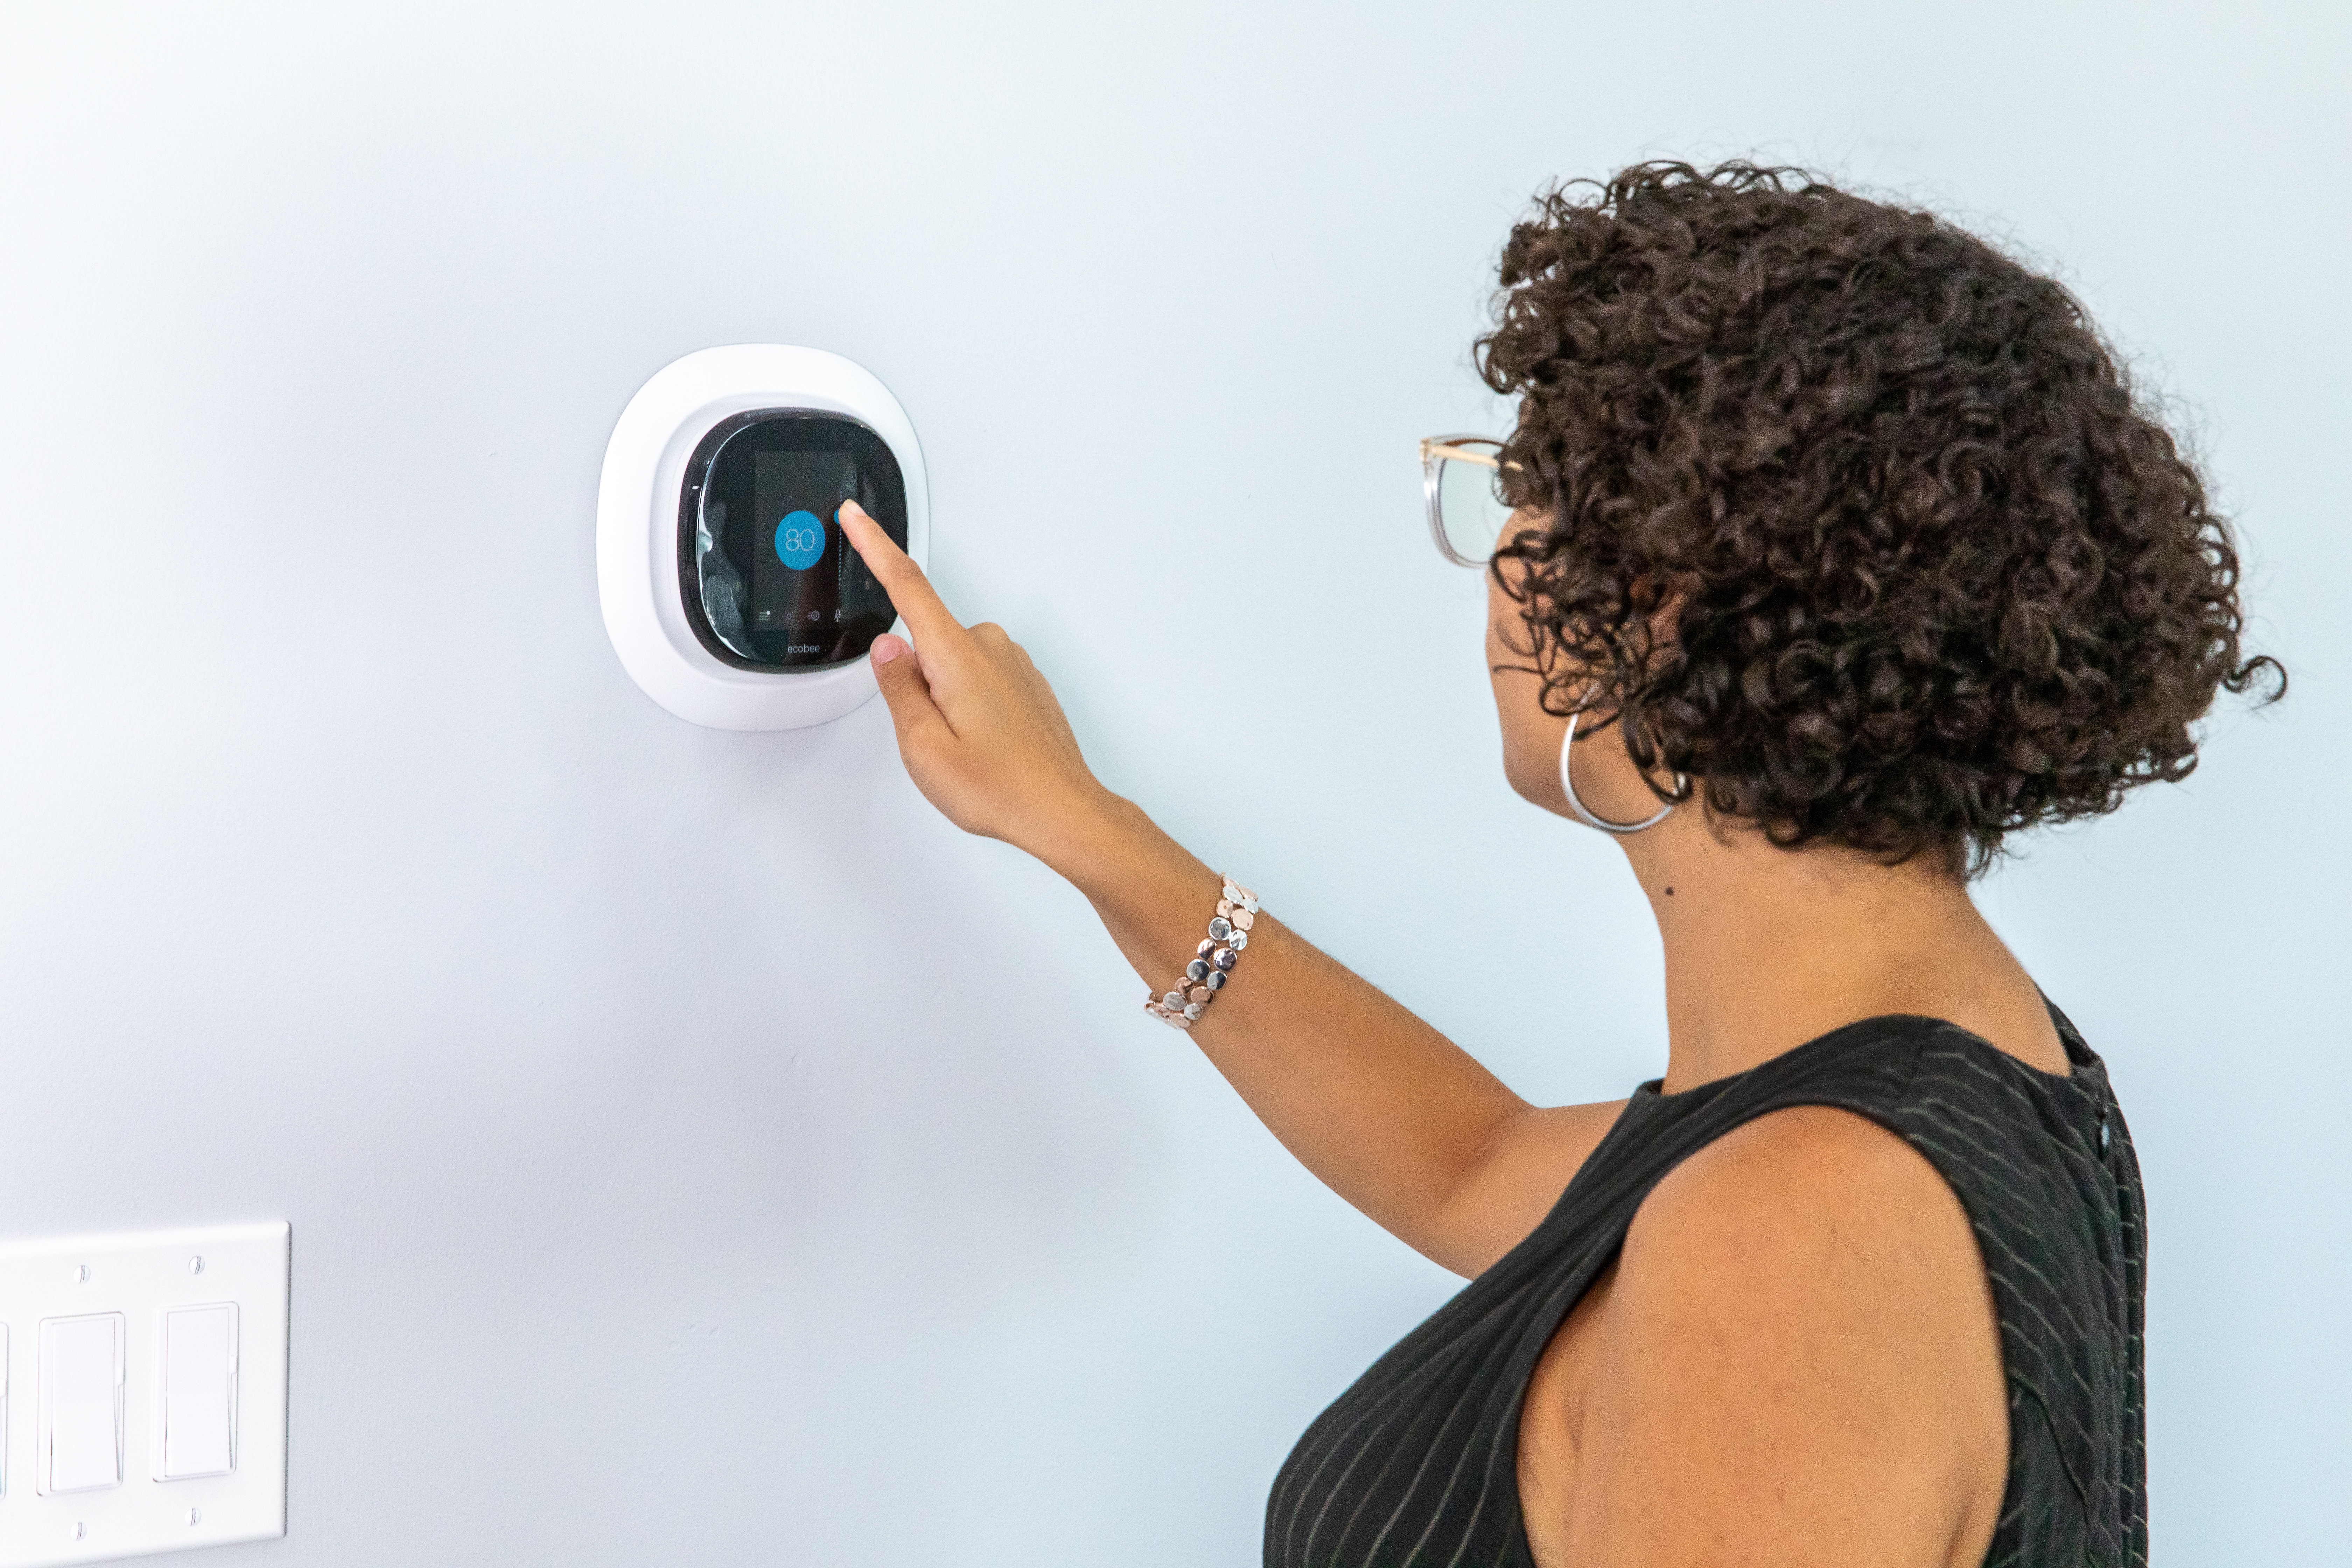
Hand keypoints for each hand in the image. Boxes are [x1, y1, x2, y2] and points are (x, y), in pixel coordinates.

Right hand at [837, 499, 1113, 860]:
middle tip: (939, 741)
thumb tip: (889, 648)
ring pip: (952, 668)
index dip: (876, 546)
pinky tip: (987, 748)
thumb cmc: (1001, 786)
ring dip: (946, 704)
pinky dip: (971, 711)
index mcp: (958, 655)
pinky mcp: (1027, 681)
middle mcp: (990, 648)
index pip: (907, 584)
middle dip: (917, 689)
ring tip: (968, 751)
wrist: (1063, 811)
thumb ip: (899, 687)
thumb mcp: (923, 745)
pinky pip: (979, 682)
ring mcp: (1013, 663)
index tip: (857, 516)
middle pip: (926, 646)